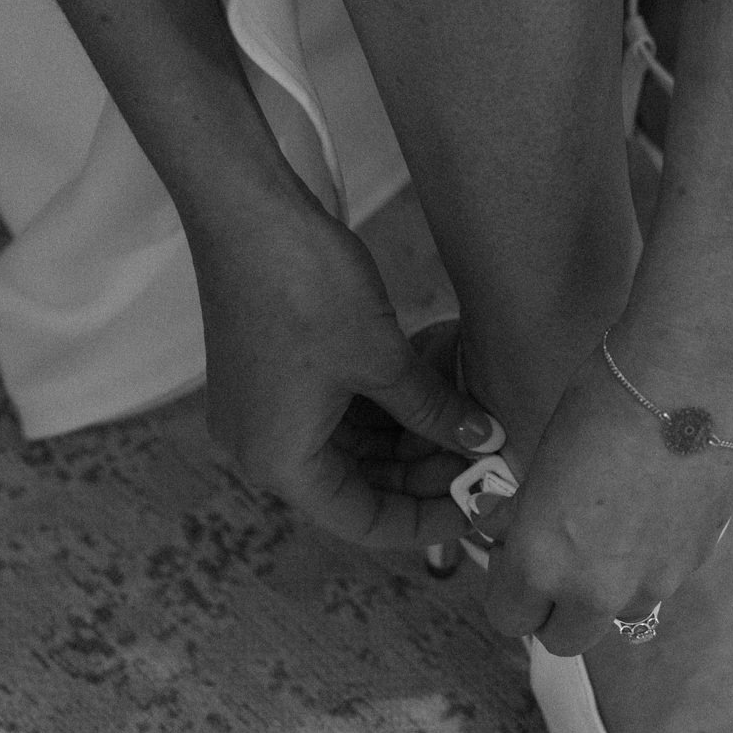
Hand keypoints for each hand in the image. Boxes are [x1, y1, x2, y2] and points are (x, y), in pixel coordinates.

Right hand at [188, 190, 501, 548]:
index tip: (478, 507)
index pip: (364, 521)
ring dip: (408, 438)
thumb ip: (435, 411)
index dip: (427, 521)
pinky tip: (432, 393)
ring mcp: (263, 413)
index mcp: (281, 463)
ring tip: (469, 423)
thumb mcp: (383, 359)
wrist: (248, 211)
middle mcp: (263, 449)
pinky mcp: (270, 379)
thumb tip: (483, 442)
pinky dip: (383, 409)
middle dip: (423, 473)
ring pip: (351, 449)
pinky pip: (334, 415)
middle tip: (484, 458)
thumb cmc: (303, 287)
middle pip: (357, 486)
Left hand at [478, 335, 732, 653]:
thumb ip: (522, 514)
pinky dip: (653, 558)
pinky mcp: (697, 560)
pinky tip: (655, 504)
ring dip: (610, 588)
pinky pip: (663, 579)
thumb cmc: (604, 400)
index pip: (509, 618)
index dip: (509, 593)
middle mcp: (597, 588)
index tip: (516, 565)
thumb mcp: (542, 458)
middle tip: (559, 562)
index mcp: (542, 562)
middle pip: (564, 639)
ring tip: (614, 526)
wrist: (692, 376)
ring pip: (619, 614)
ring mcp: (655, 581)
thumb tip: (500, 526)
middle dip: (556, 609)